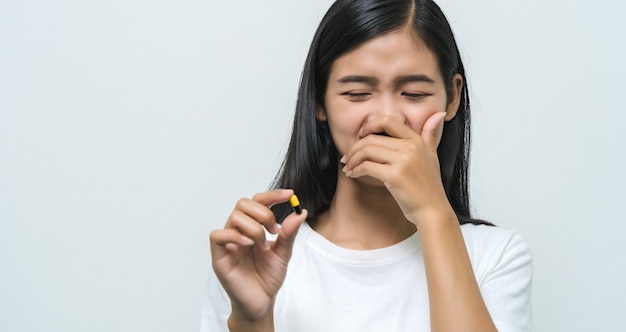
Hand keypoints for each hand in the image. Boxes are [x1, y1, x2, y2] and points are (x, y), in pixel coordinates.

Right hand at [209, 189, 307, 320]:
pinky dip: (233, 235)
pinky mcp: (219, 256)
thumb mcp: (283, 253)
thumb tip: (300, 212)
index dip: (273, 195)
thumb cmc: (267, 278)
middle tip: (274, 230)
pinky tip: (248, 245)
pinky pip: (217, 235)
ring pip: (234, 217)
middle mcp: (239, 231)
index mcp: (253, 227)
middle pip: (243, 203)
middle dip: (263, 212)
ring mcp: (228, 243)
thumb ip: (289, 233)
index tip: (290, 195)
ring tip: (262, 246)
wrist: (261, 303)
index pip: (258, 202)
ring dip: (253, 228)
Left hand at [341, 112, 449, 225]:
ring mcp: (403, 161)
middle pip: (372, 138)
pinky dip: (356, 170)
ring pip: (367, 150)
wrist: (433, 211)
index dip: (369, 126)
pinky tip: (353, 174)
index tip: (360, 137)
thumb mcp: (433, 156)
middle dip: (354, 148)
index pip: (387, 121)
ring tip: (348, 167)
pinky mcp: (395, 176)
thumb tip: (438, 114)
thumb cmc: (429, 186)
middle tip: (347, 158)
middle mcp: (411, 147)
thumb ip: (430, 134)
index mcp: (416, 140)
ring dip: (352, 159)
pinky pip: (367, 166)